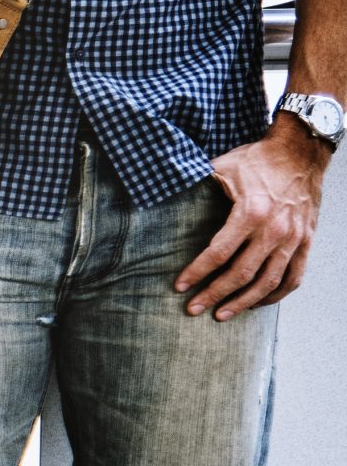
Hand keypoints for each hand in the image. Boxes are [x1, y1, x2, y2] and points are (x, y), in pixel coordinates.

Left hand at [180, 119, 327, 317]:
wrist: (300, 151)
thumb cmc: (256, 160)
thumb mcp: (221, 167)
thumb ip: (195, 184)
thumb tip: (159, 191)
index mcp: (251, 212)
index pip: (219, 253)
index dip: (197, 272)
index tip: (179, 287)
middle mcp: (275, 229)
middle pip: (241, 274)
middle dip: (214, 294)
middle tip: (194, 309)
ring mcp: (293, 238)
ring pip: (268, 282)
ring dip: (243, 302)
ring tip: (221, 315)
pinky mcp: (306, 241)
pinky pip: (294, 277)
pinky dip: (276, 295)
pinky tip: (257, 304)